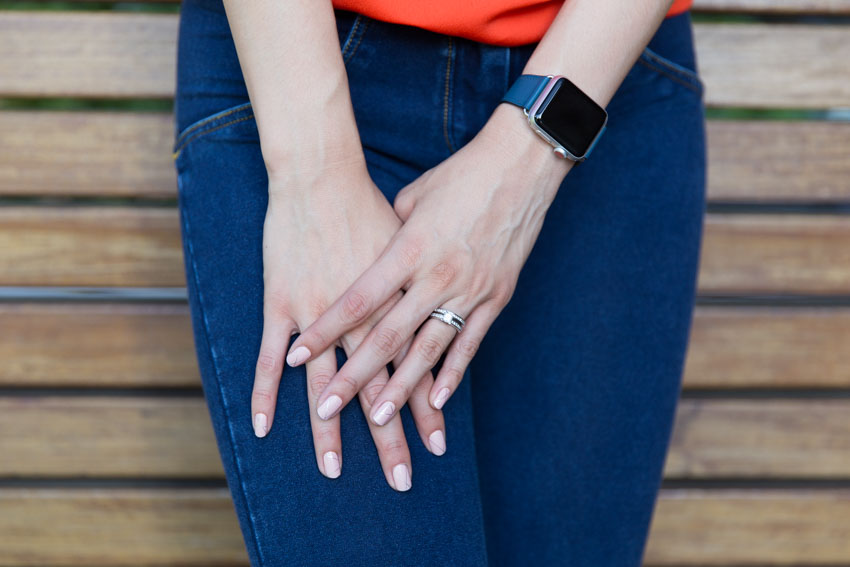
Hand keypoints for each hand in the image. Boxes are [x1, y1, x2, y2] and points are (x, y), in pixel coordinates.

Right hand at [251, 160, 446, 491]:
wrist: (323, 174)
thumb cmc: (369, 202)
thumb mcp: (410, 241)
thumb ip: (420, 279)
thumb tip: (435, 300)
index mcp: (397, 304)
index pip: (416, 367)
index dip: (427, 406)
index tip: (438, 444)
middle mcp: (362, 317)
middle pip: (379, 386)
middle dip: (389, 435)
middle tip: (401, 479)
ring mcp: (319, 313)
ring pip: (326, 382)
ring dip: (329, 430)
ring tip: (333, 470)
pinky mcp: (283, 302)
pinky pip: (271, 357)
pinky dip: (267, 393)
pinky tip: (265, 428)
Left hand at [284, 104, 572, 425]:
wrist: (521, 166)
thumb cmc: (461, 175)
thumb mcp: (413, 198)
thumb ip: (390, 235)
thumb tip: (375, 258)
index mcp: (408, 249)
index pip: (357, 300)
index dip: (325, 331)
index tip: (295, 356)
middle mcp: (435, 276)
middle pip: (387, 337)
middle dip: (354, 378)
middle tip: (328, 411)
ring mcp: (468, 290)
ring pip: (428, 351)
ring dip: (402, 390)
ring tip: (380, 420)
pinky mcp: (496, 297)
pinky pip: (470, 344)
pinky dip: (452, 374)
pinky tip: (437, 401)